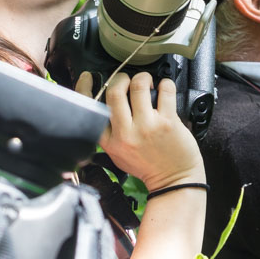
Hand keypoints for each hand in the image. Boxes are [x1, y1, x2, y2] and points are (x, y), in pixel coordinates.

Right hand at [77, 72, 204, 190]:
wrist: (174, 181)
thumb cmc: (147, 166)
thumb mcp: (117, 154)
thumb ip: (109, 133)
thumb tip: (105, 103)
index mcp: (109, 141)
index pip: (90, 107)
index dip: (85, 87)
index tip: (89, 77)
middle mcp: (125, 132)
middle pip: (114, 91)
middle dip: (121, 78)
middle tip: (128, 80)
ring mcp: (147, 126)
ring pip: (138, 85)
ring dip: (143, 77)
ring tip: (147, 82)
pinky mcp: (168, 122)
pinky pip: (165, 90)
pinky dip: (165, 84)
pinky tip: (164, 88)